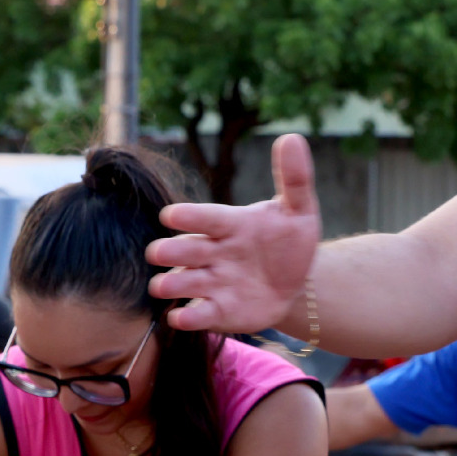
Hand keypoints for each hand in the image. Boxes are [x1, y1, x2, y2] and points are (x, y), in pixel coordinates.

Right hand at [146, 135, 320, 333]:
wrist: (296, 282)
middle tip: (157, 253)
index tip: (171, 216)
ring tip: (162, 287)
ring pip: (184, 282)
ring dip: (172, 284)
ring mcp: (212, 282)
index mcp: (230, 224)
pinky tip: (181, 317)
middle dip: (170, 252)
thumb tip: (292, 137)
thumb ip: (294, 178)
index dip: (189, 217)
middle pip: (185, 250)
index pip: (206, 218)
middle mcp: (213, 252)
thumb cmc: (289, 240)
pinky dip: (188, 316)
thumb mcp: (299, 210)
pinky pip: (199, 313)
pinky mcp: (218, 310)